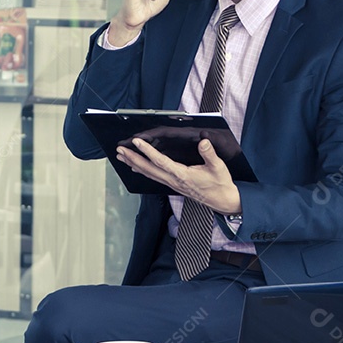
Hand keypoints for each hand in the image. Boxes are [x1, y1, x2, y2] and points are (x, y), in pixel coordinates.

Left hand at [116, 137, 240, 213]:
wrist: (222, 201)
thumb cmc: (220, 184)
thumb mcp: (218, 167)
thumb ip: (209, 154)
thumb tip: (203, 141)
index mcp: (182, 175)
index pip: (161, 161)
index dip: (147, 151)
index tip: (137, 142)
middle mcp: (173, 180)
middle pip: (148, 169)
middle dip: (132, 158)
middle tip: (120, 149)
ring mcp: (171, 184)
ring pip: (148, 173)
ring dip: (133, 164)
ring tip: (121, 156)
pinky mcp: (172, 184)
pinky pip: (153, 177)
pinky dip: (142, 170)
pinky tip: (135, 167)